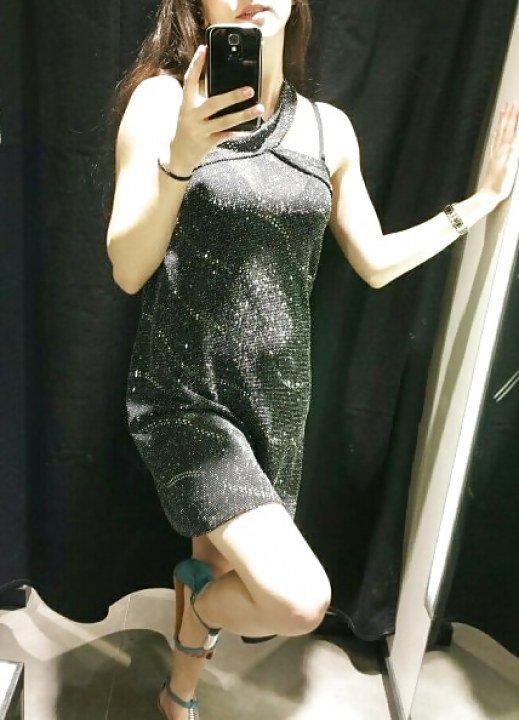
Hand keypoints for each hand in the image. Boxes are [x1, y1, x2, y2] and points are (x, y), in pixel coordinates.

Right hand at [169, 45, 263, 173]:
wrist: (178, 155)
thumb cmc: (188, 127)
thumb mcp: (189, 111)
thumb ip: (202, 99)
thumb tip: (226, 86)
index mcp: (185, 104)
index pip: (189, 80)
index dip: (196, 64)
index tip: (203, 48)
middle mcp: (191, 116)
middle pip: (213, 103)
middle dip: (232, 96)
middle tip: (250, 90)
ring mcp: (200, 131)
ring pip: (225, 121)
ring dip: (244, 115)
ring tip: (259, 108)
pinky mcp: (207, 143)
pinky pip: (226, 136)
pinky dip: (239, 132)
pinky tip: (251, 128)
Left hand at [479, 101, 518, 202]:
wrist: (488, 196)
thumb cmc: (500, 186)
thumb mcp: (510, 170)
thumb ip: (513, 154)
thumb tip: (516, 140)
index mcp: (505, 151)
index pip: (512, 130)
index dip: (515, 118)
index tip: (518, 105)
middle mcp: (499, 150)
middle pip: (505, 129)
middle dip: (509, 115)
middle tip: (512, 101)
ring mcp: (495, 154)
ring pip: (499, 132)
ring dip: (503, 120)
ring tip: (504, 109)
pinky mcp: (493, 159)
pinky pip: (495, 141)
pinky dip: (497, 132)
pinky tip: (497, 129)